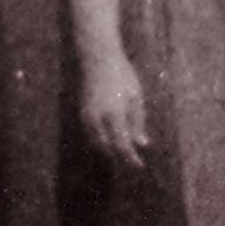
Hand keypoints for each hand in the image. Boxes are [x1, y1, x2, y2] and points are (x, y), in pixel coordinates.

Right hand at [76, 46, 146, 169]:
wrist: (98, 59)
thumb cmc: (122, 76)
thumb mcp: (135, 98)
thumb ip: (138, 123)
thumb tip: (142, 144)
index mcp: (114, 114)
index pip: (122, 145)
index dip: (131, 158)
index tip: (141, 165)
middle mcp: (98, 119)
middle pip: (108, 148)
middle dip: (121, 158)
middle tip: (134, 162)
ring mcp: (87, 117)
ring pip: (97, 144)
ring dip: (110, 152)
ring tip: (124, 155)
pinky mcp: (82, 114)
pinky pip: (91, 136)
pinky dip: (101, 143)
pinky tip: (112, 142)